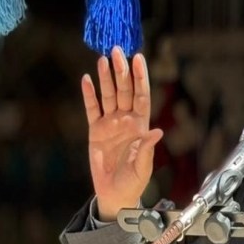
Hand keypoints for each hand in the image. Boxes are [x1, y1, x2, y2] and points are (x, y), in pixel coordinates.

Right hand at [81, 46, 163, 221]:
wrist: (114, 193)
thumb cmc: (133, 182)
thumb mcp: (142, 167)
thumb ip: (147, 149)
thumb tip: (156, 132)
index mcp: (140, 125)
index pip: (141, 95)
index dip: (140, 77)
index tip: (138, 58)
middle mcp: (126, 120)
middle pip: (124, 90)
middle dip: (121, 71)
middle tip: (117, 51)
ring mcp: (110, 123)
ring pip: (108, 95)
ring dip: (106, 78)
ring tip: (103, 59)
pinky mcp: (95, 130)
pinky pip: (92, 109)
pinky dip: (89, 94)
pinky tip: (87, 79)